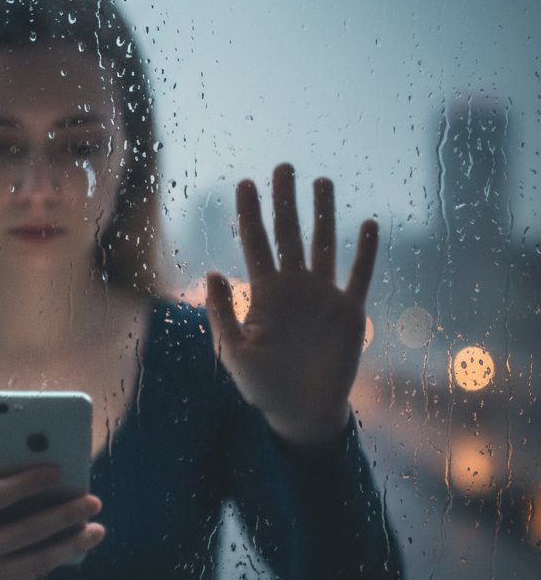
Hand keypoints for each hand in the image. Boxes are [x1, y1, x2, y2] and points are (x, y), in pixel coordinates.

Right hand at [0, 463, 104, 579]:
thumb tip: (0, 467)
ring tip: (97, 530)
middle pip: (25, 531)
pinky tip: (75, 547)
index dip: (25, 484)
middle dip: (63, 515)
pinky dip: (56, 561)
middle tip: (93, 501)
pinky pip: (31, 577)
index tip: (56, 471)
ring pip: (36, 560)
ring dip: (70, 545)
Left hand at [204, 163, 377, 445]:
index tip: (246, 182)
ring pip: (324, 245)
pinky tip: (368, 223)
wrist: (301, 412)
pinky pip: (359, 275)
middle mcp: (294, 288)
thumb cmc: (262, 386)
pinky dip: (365, 251)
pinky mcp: (349, 312)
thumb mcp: (234, 352)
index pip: (255, 243)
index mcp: (264, 294)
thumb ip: (221, 313)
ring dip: (323, 214)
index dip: (250, 213)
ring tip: (321, 181)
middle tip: (284, 166)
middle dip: (285, 200)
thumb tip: (212, 272)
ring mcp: (322, 296)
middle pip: (289, 234)